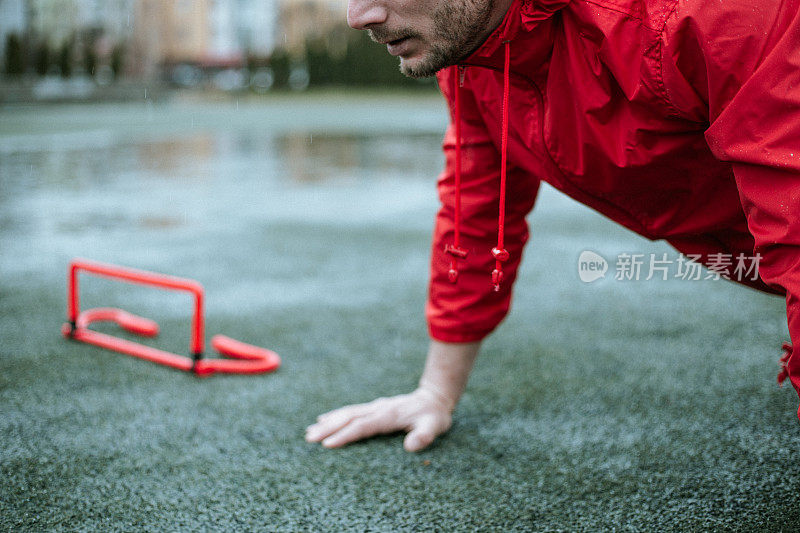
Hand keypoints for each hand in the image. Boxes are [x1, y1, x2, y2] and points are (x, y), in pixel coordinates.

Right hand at [305, 387, 453, 451]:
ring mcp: (375, 407)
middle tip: (309, 438)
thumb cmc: (434, 415)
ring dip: (328, 421)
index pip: (362, 426)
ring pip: (347, 413)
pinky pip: (351, 411)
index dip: (345, 434)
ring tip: (310, 430)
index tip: (328, 444)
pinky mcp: (374, 408)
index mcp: (388, 415)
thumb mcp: (434, 426)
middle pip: (349, 417)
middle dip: (328, 427)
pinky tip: (324, 419)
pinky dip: (336, 415)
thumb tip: (410, 447)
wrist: (434, 397)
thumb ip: (424, 436)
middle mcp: (378, 409)